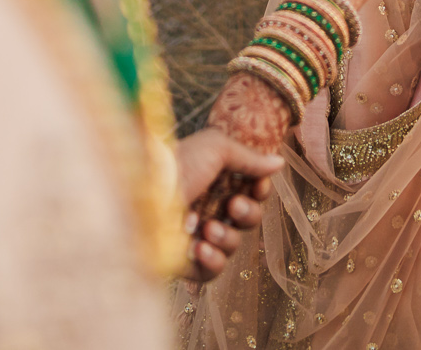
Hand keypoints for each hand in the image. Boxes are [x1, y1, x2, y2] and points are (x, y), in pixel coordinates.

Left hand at [174, 126, 282, 282]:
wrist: (141, 193)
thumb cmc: (177, 164)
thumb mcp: (216, 148)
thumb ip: (249, 158)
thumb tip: (279, 162)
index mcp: (212, 181)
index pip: (249, 193)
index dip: (259, 192)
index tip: (258, 185)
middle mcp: (205, 207)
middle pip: (247, 220)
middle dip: (248, 213)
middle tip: (232, 205)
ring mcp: (195, 235)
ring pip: (232, 245)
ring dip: (227, 236)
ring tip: (207, 228)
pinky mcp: (184, 261)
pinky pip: (212, 272)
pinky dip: (213, 260)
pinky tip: (200, 247)